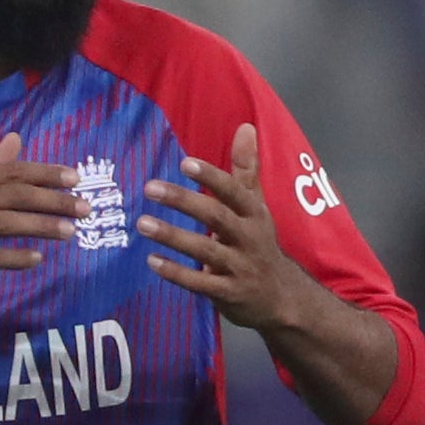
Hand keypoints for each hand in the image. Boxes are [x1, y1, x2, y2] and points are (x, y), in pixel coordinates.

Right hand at [0, 131, 85, 293]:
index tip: (76, 178)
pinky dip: (13, 257)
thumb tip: (16, 138)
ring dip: (41, 227)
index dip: (45, 173)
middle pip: (14, 195)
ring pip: (5, 223)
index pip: (12, 171)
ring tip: (71, 231)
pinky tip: (38, 259)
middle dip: (53, 200)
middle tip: (86, 208)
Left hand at [138, 124, 317, 333]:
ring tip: (142, 223)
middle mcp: (250, 239)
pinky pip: (200, 283)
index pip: (235, 192)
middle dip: (183, 201)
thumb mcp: (257, 206)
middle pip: (216, 217)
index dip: (212, 178)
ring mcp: (240, 268)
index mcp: (255, 215)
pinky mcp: (229, 294)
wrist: (281, 298)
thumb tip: (245, 127)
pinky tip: (152, 261)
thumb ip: (246, 169)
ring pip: (204, 250)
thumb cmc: (260, 244)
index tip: (185, 163)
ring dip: (172, 236)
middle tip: (150, 188)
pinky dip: (176, 272)